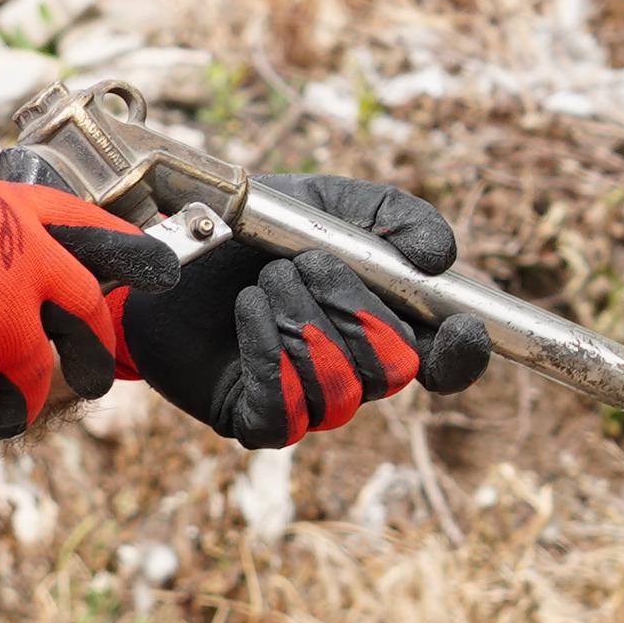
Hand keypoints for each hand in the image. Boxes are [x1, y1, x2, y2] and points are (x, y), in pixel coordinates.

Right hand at [0, 160, 132, 441]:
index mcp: (8, 217)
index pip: (91, 232)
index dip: (128, 252)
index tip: (158, 266)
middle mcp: (21, 270)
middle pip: (88, 320)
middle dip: (92, 356)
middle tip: (92, 378)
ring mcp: (0, 326)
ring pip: (29, 385)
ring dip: (5, 405)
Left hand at [66, 172, 494, 448]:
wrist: (161, 249)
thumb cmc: (254, 230)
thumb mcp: (326, 202)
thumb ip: (394, 217)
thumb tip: (442, 257)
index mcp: (386, 321)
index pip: (447, 360)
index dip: (462, 353)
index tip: (460, 327)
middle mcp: (355, 368)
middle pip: (395, 372)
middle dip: (354, 312)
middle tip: (304, 262)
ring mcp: (307, 400)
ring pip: (342, 393)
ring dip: (304, 325)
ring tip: (266, 280)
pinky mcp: (256, 420)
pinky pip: (285, 413)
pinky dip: (270, 354)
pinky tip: (249, 309)